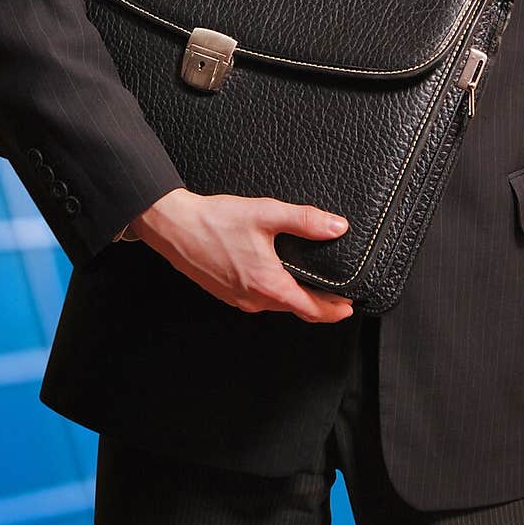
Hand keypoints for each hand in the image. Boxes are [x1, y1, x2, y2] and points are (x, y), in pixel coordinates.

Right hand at [129, 187, 354, 324]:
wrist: (174, 226)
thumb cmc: (215, 221)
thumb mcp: (266, 214)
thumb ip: (305, 220)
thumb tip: (337, 226)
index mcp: (268, 285)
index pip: (311, 309)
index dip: (334, 310)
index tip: (349, 307)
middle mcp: (253, 299)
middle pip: (295, 310)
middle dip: (318, 306)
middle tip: (337, 298)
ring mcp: (237, 299)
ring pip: (276, 305)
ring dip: (295, 300)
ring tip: (309, 287)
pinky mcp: (226, 293)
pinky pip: (258, 299)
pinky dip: (275, 294)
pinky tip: (276, 277)